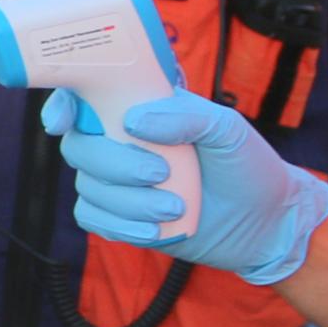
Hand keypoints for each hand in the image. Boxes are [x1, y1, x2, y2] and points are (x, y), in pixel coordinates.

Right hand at [44, 89, 327, 286]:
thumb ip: (185, 116)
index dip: (61, 105)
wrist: (266, 224)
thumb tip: (134, 121)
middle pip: (79, 147)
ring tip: (174, 208)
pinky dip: (120, 225)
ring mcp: (118, 181)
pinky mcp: (120, 217)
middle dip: (115, 164)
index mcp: (140, 108)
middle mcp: (120, 140)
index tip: (63, 122)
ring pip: (87, 186)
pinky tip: (155, 230)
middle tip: (161, 173)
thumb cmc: (248, 166)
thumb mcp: (228, 129)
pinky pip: (92, 218)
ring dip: (128, 201)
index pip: (84, 96)